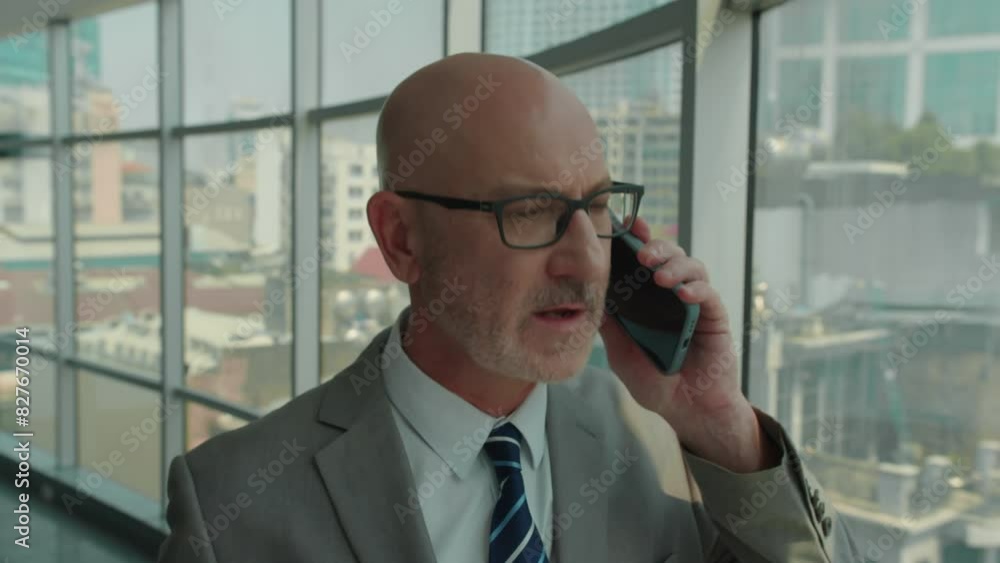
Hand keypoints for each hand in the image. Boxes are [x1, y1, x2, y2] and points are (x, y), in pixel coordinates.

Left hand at [598, 217, 777, 471]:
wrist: (687, 410)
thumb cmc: (654, 382)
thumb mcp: (621, 354)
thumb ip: (610, 325)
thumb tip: (588, 294)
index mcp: (646, 299)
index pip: (641, 261)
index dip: (635, 240)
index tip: (624, 226)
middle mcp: (670, 295)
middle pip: (668, 254)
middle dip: (656, 247)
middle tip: (642, 255)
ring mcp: (694, 303)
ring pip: (691, 267)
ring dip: (676, 266)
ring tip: (660, 277)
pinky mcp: (714, 316)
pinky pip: (709, 294)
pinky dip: (697, 290)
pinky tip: (684, 295)